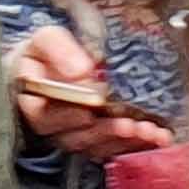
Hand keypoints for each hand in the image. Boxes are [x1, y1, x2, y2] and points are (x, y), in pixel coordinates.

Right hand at [5, 25, 171, 159]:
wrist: (47, 67)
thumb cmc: (44, 54)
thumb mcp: (45, 40)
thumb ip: (59, 50)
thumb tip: (82, 71)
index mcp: (34, 103)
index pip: (46, 116)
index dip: (67, 117)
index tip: (88, 112)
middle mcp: (52, 127)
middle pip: (76, 137)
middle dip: (106, 132)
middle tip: (131, 125)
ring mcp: (73, 137)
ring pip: (96, 147)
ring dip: (124, 141)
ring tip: (149, 132)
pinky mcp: (93, 140)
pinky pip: (111, 149)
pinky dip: (133, 145)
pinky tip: (154, 139)